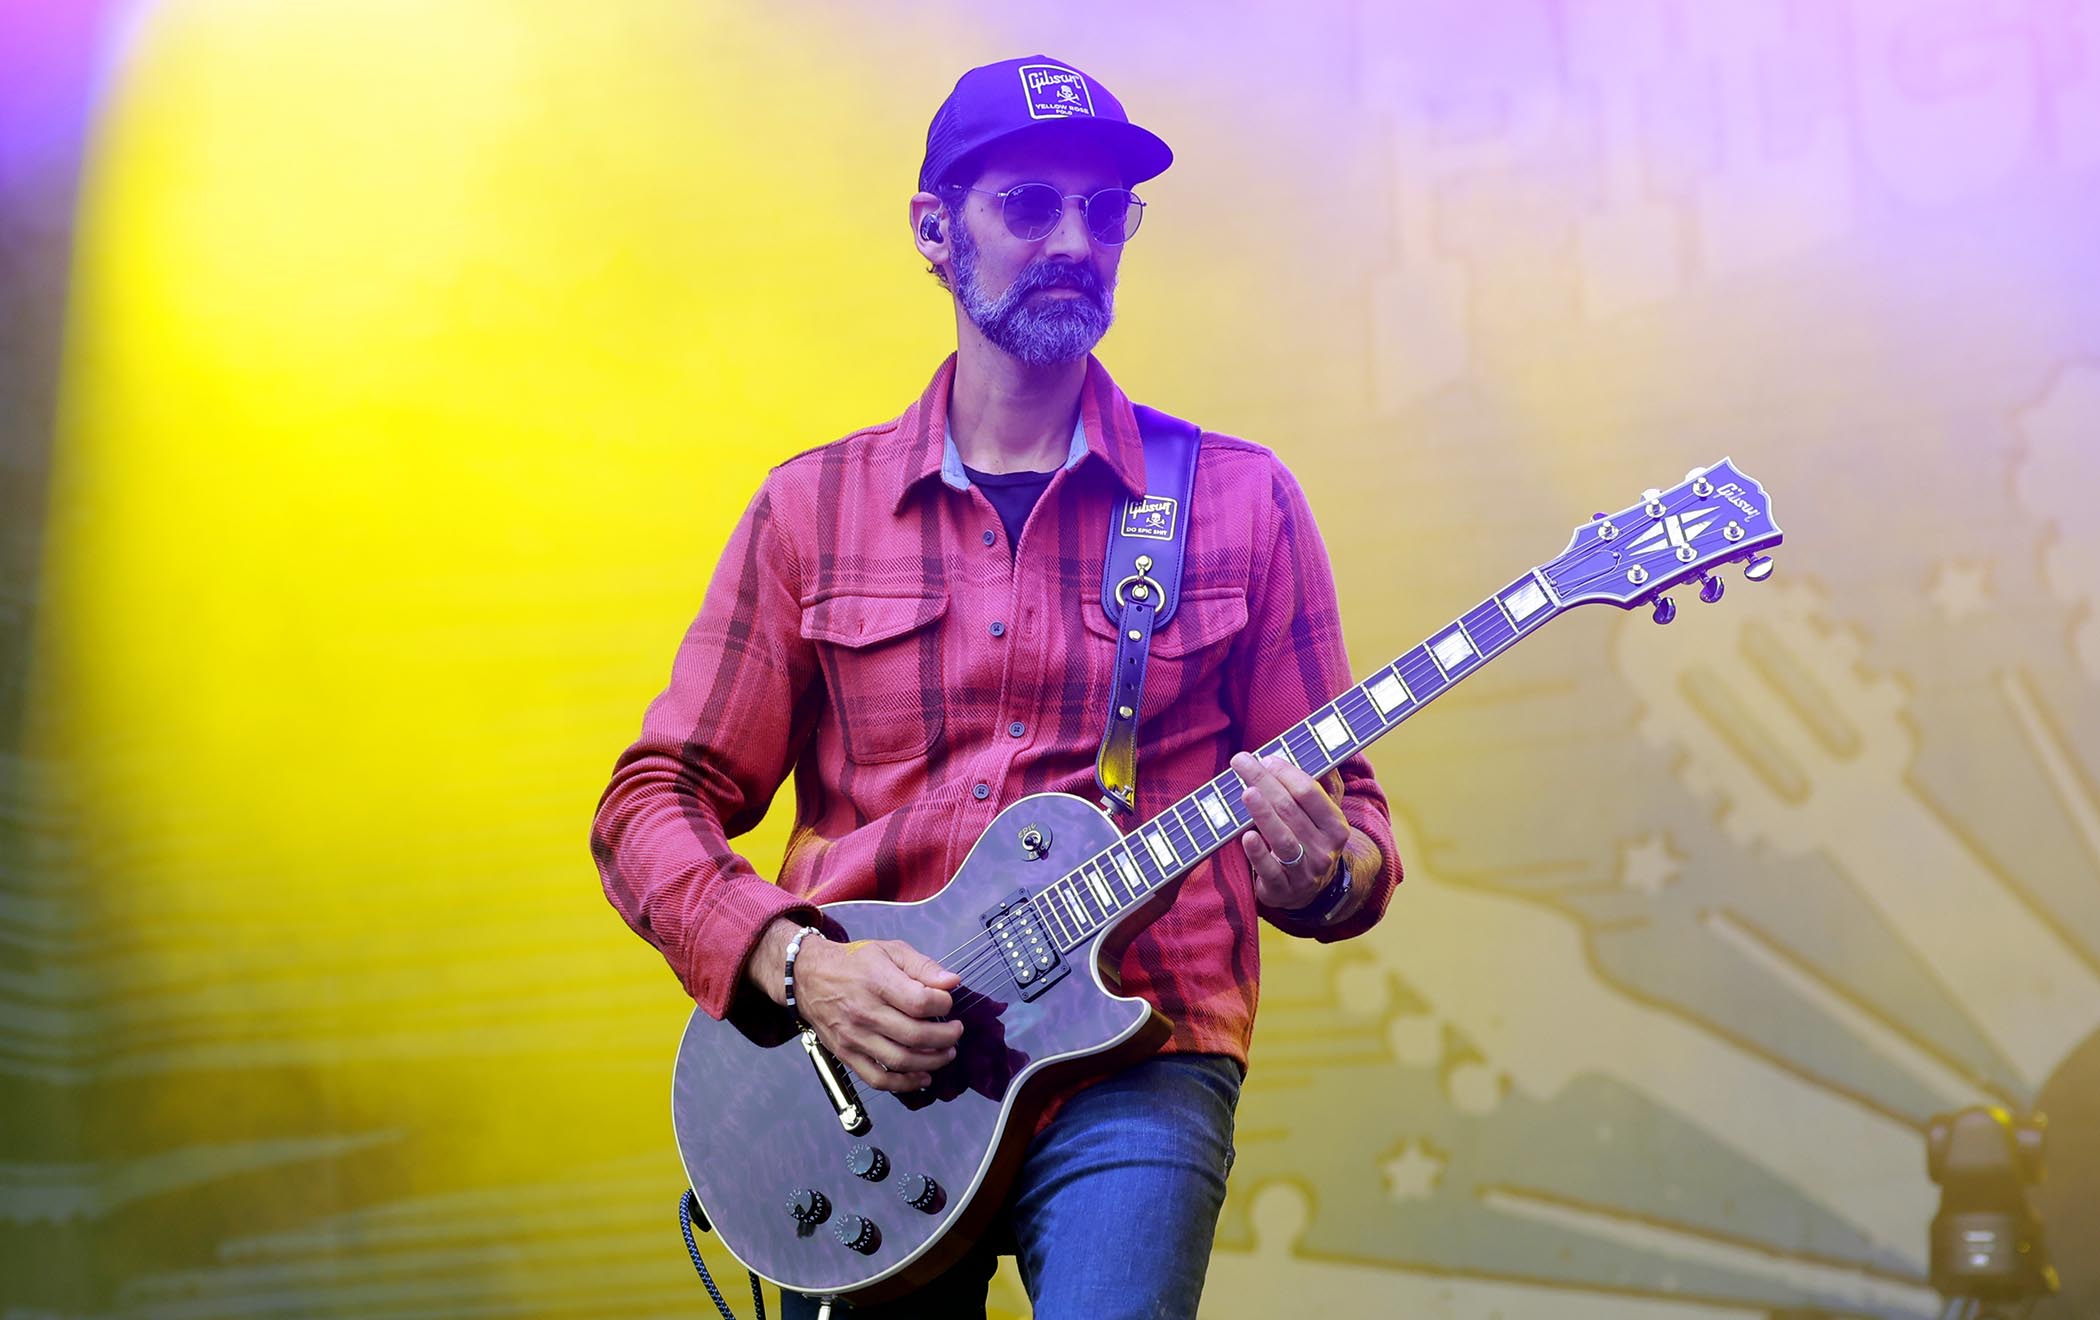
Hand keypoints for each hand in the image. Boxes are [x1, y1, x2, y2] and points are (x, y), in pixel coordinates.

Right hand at [787, 935, 963, 1092]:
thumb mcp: (890, 951)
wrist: (808, 977)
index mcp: (877, 982)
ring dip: (932, 1062)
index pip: (920, 1002)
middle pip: (914, 1035)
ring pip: (900, 1060)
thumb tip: (952, 982)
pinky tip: (922, 1078)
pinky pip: (877, 1079)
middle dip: (945, 1037)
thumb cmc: (854, 962)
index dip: (943, 1005)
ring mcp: (854, 1037)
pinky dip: (904, 1084)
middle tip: (956, 1032)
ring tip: (946, 1053)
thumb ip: (923, 966)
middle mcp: (864, 1012)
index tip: (948, 1003)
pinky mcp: (846, 1054)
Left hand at [1233, 752, 1349, 911]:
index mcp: (1336, 826)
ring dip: (1263, 814)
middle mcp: (1324, 849)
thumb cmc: (1311, 841)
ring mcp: (1305, 872)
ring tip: (1247, 792)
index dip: (1287, 773)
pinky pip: (1270, 870)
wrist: (1311, 891)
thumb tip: (1322, 754)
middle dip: (1265, 782)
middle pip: (1291, 811)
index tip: (1266, 759)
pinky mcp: (1283, 890)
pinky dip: (1258, 853)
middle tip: (1241, 762)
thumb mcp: (1325, 816)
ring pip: (1282, 839)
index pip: (1310, 794)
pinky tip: (1246, 836)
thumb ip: (1324, 787)